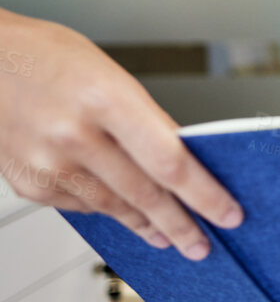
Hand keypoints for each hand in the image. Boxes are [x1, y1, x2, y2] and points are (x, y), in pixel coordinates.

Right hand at [0, 9, 242, 258]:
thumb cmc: (47, 57)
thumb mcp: (109, 74)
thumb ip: (146, 119)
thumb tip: (184, 160)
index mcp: (106, 100)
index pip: (171, 162)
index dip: (205, 195)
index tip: (229, 213)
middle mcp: (75, 136)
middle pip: (146, 194)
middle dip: (182, 225)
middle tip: (204, 245)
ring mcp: (48, 164)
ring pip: (113, 208)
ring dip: (147, 226)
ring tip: (170, 237)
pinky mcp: (29, 182)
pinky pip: (80, 205)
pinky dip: (105, 209)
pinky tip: (122, 211)